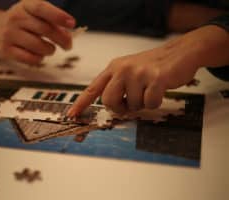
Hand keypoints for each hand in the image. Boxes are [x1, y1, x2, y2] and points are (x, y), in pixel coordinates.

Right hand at [0, 0, 75, 63]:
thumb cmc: (22, 23)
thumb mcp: (33, 15)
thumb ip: (51, 22)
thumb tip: (68, 36)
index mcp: (25, 5)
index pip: (42, 8)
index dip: (58, 16)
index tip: (72, 24)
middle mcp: (16, 18)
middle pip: (45, 29)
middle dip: (62, 39)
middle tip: (68, 45)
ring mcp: (9, 34)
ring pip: (39, 46)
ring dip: (50, 50)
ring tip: (49, 49)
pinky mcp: (6, 50)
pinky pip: (30, 58)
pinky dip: (39, 59)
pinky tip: (39, 56)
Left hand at [68, 25, 228, 115]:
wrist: (178, 53)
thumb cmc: (151, 66)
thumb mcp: (129, 70)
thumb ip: (116, 85)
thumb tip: (110, 107)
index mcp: (113, 68)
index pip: (93, 88)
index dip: (81, 103)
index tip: (72, 115)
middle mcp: (122, 69)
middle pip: (109, 101)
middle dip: (120, 107)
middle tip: (130, 102)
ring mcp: (138, 73)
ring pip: (132, 105)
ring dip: (142, 103)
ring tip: (149, 89)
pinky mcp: (155, 78)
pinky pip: (150, 104)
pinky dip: (155, 102)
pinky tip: (159, 89)